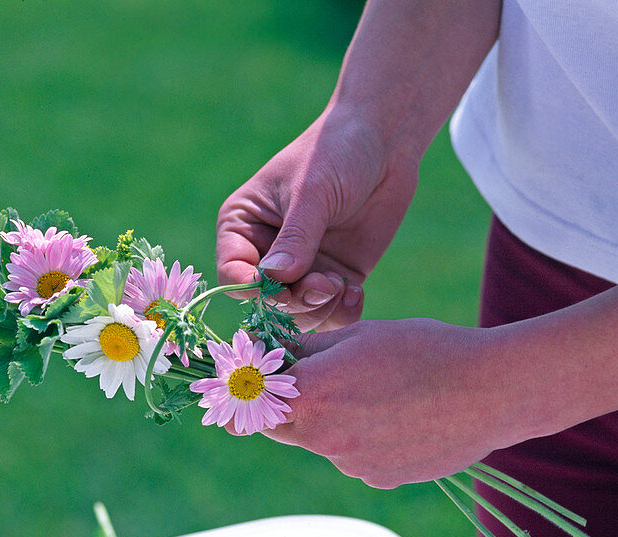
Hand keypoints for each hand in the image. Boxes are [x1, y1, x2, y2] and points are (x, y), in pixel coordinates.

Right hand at [216, 107, 418, 330]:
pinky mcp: (334, 276)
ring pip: (297, 314)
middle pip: (265, 301)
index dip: (250, 287)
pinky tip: (355, 291)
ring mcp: (301, 268)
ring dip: (318, 309)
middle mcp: (266, 252)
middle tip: (323, 285)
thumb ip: (295, 238)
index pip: (232, 272)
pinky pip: (330, 312)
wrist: (385, 141)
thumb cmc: (335, 152)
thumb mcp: (311, 192)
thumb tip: (275, 280)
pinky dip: (341, 312)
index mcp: (243, 226)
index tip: (277, 286)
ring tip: (341, 286)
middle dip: (292, 302)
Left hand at [261, 318, 523, 487]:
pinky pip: (353, 457)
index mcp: (311, 393)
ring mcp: (350, 463)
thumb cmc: (424, 349)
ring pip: (319, 440)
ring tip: (377, 393)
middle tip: (306, 380)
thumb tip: (270, 355)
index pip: (250, 396)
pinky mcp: (377, 479)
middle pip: (275, 425)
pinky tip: (399, 416)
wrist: (493, 390)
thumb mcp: (357, 335)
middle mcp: (323, 436)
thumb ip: (305, 351)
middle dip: (279, 405)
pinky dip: (362, 439)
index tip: (250, 375)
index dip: (247, 384)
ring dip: (329, 421)